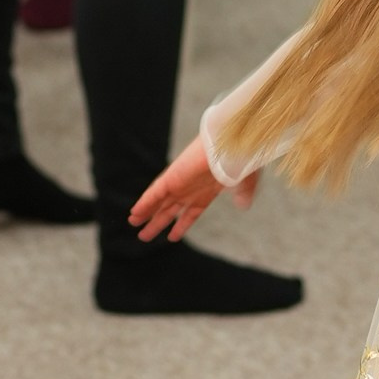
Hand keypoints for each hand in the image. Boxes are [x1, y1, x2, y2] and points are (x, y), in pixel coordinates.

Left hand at [130, 138, 257, 241]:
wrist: (232, 141)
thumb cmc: (240, 156)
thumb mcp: (245, 180)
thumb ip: (243, 193)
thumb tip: (243, 205)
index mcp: (206, 191)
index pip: (190, 213)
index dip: (181, 225)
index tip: (172, 237)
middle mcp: (191, 189)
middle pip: (170, 210)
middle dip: (157, 223)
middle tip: (144, 236)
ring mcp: (181, 183)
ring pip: (159, 203)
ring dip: (146, 215)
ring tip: (133, 225)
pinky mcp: (172, 177)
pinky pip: (154, 194)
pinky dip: (144, 204)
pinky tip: (134, 214)